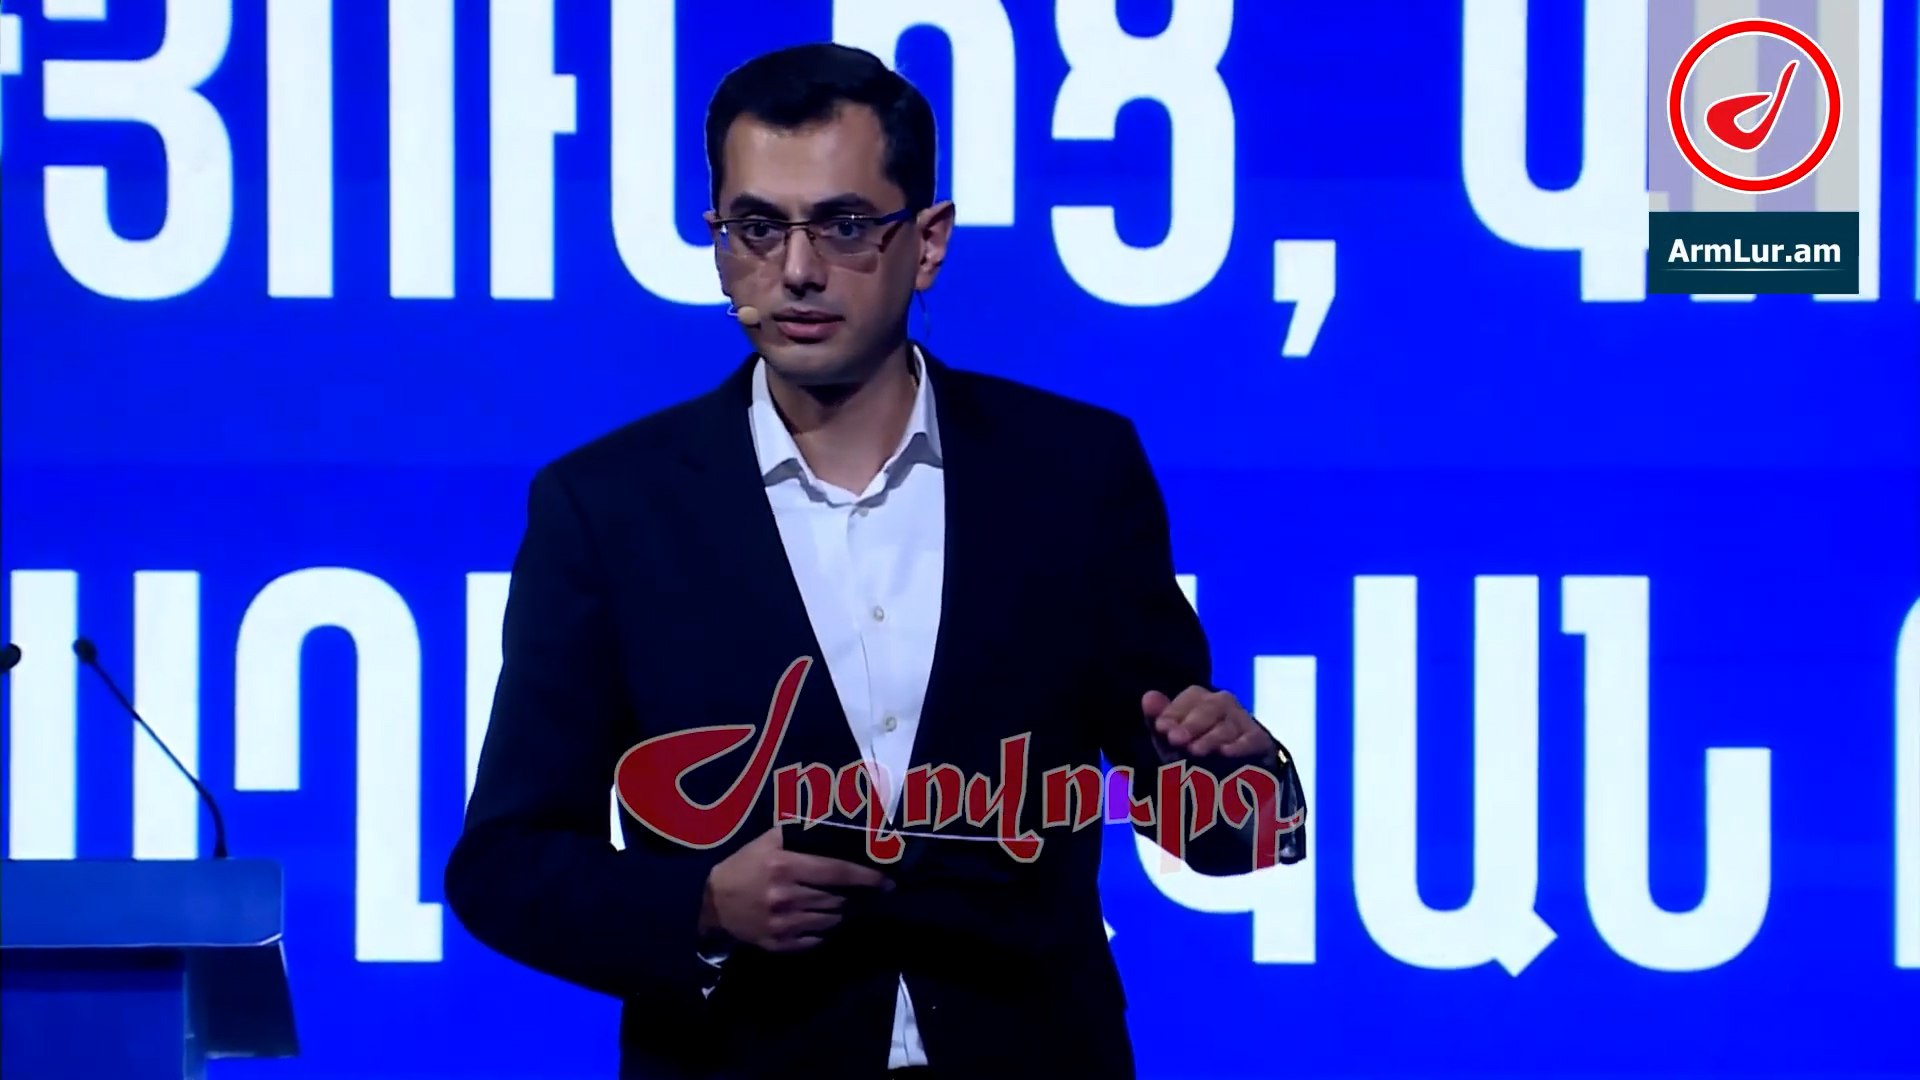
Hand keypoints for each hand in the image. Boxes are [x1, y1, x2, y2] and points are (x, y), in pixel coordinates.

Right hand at [700, 825, 892, 952]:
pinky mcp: (779, 945)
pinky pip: (816, 941)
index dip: (868, 877)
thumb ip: (799, 833)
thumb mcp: (767, 841)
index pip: (839, 872)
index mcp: (785, 866)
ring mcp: (783, 925)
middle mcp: (787, 897)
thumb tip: (835, 826)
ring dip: (841, 913)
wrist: (711, 904)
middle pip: (838, 900)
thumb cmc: (744, 866)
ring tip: (842, 904)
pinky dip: (824, 931)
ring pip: (831, 922)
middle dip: (855, 897)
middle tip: (865, 893)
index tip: (887, 882)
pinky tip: (821, 920)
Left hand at [1143, 687, 1277, 760]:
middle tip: (1175, 739)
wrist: (1234, 779)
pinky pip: (1251, 739)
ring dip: (1210, 737)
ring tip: (1194, 751)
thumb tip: (1148, 697)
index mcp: (1202, 699)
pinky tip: (1225, 753)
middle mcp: (1225, 705)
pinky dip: (1239, 746)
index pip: (1190, 698)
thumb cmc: (1197, 753)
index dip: (1174, 712)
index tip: (1160, 728)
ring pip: (1228, 725)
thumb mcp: (1172, 742)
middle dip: (1191, 724)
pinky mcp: (1261, 741)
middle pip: (1210, 707)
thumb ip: (1159, 720)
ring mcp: (1244, 722)